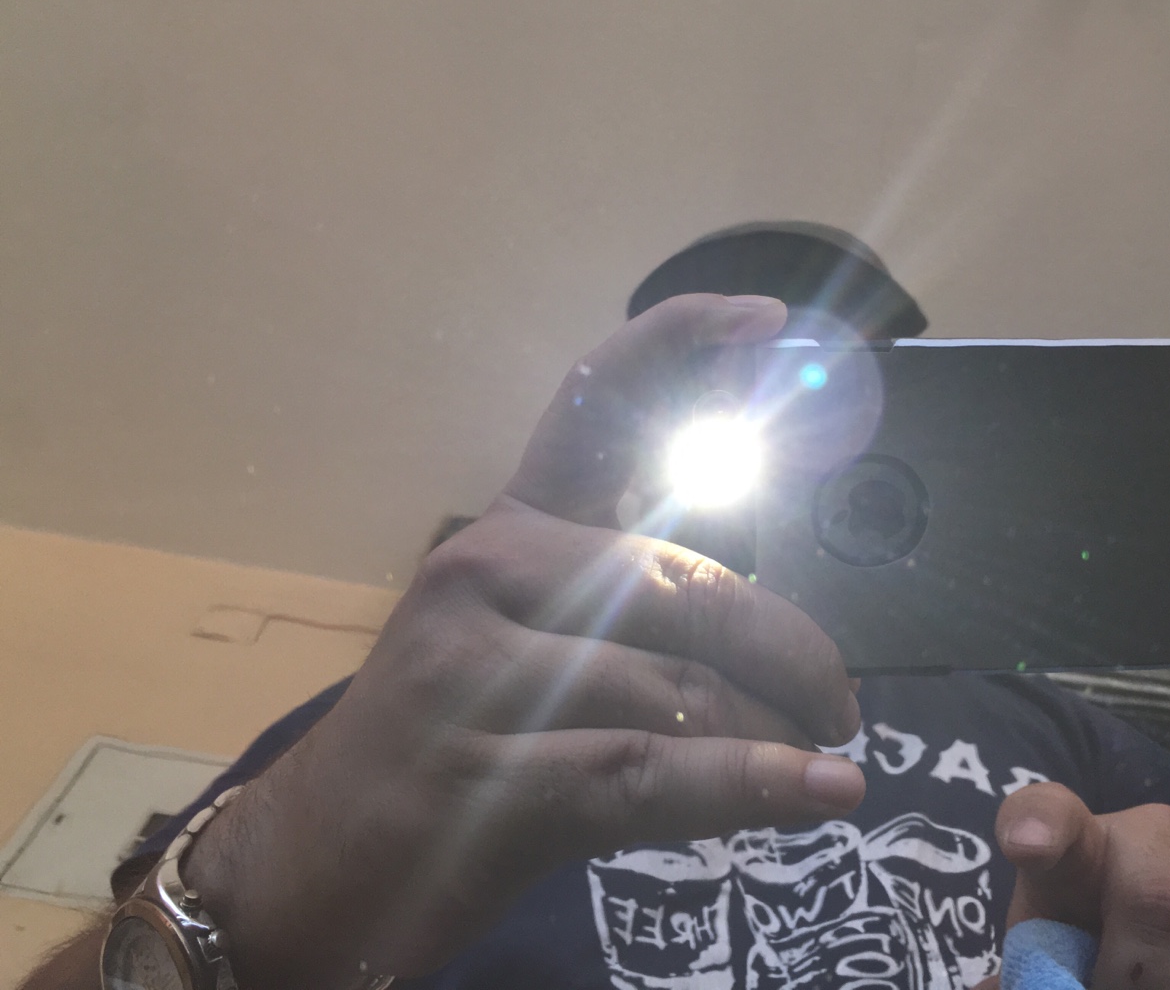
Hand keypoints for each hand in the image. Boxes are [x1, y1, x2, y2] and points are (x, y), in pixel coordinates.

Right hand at [182, 294, 865, 989]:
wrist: (316, 860)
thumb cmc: (448, 741)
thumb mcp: (521, 643)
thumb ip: (631, 608)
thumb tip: (778, 622)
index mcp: (506, 528)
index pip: (592, 402)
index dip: (681, 342)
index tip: (769, 322)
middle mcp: (485, 573)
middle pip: (686, 582)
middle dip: (790, 649)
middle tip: (840, 703)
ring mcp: (475, 674)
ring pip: (684, 685)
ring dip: (775, 732)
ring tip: (816, 760)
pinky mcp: (485, 778)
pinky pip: (655, 770)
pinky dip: (756, 784)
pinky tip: (819, 793)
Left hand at [976, 783, 1169, 989]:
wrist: (1164, 917)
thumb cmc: (1091, 937)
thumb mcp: (1052, 950)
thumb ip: (1031, 970)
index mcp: (1077, 847)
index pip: (1048, 815)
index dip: (1040, 826)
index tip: (1027, 844)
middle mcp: (1153, 831)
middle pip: (1162, 901)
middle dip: (1148, 979)